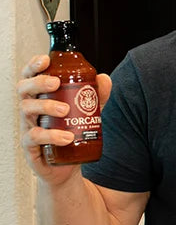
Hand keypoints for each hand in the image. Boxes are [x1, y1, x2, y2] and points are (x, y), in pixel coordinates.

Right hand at [17, 54, 111, 182]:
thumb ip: (96, 94)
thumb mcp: (87, 111)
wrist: (69, 164)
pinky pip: (33, 137)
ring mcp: (28, 126)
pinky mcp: (30, 146)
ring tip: (65, 110)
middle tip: (56, 83)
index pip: (30, 76)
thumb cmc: (71, 131)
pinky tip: (66, 137)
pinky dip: (50, 135)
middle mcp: (30, 109)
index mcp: (41, 96)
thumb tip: (104, 78)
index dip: (33, 66)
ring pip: (27, 110)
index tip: (45, 60)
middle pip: (24, 89)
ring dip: (46, 106)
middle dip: (38, 83)